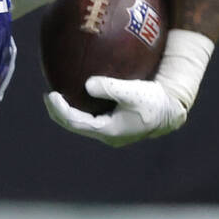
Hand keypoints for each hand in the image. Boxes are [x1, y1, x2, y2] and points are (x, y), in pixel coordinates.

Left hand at [43, 76, 187, 146]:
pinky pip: (90, 118)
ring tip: (55, 96)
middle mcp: (107, 134)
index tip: (51, 95)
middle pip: (75, 126)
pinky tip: (75, 94)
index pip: (76, 123)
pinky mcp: (113, 124)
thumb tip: (87, 84)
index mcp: (109, 130)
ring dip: (67, 112)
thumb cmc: (154, 101)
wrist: (170, 111)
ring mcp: (110, 131)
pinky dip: (79, 108)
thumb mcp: (134, 91)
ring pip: (81, 124)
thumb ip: (111, 88)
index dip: (60, 111)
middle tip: (48, 96)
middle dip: (58, 112)